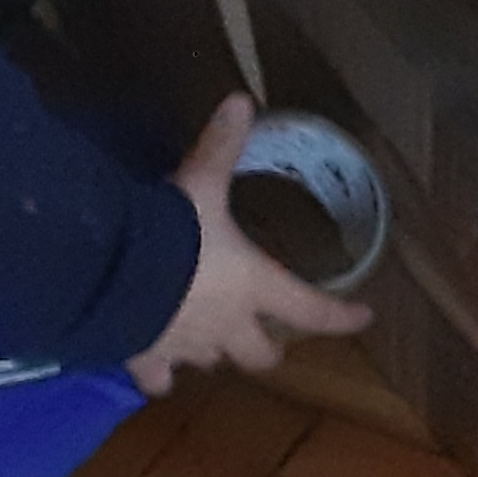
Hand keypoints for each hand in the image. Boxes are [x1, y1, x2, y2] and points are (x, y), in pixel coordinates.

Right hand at [127, 94, 377, 396]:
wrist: (114, 275)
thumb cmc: (173, 230)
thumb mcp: (201, 181)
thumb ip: (222, 145)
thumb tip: (242, 99)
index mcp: (254, 285)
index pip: (310, 308)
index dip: (339, 315)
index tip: (363, 317)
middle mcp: (228, 324)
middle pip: (260, 354)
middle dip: (266, 347)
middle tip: (268, 338)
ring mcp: (188, 347)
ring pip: (213, 361)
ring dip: (215, 351)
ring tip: (208, 337)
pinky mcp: (147, 359)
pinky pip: (158, 377)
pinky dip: (160, 373)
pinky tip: (156, 368)